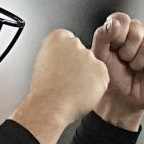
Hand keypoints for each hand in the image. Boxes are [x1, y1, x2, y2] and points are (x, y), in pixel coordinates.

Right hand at [11, 29, 108, 143]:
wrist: (50, 105)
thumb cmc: (44, 89)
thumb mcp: (42, 62)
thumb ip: (56, 54)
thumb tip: (66, 58)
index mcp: (57, 38)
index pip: (68, 41)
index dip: (65, 57)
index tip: (61, 66)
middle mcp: (75, 43)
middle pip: (82, 52)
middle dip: (78, 65)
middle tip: (67, 79)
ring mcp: (89, 56)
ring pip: (92, 65)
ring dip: (87, 76)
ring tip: (73, 88)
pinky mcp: (101, 70)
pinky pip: (101, 78)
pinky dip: (95, 86)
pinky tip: (81, 92)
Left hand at [91, 12, 143, 130]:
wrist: (120, 99)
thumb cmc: (110, 77)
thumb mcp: (99, 55)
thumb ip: (103, 35)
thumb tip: (114, 22)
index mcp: (120, 29)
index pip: (122, 18)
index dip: (117, 34)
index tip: (113, 47)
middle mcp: (137, 33)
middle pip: (136, 28)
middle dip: (127, 50)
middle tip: (124, 60)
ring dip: (138, 62)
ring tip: (134, 67)